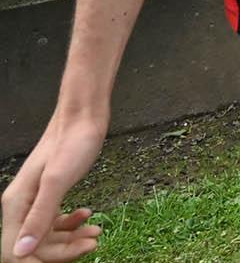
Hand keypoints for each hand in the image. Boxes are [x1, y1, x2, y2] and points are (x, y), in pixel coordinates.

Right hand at [0, 113, 106, 262]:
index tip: (66, 259)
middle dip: (61, 251)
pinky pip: (55, 222)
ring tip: (96, 232)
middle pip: (33, 247)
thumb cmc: (72, 143)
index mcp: (15, 206)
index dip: (37, 261)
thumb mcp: (57, 181)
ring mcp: (35, 202)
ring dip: (71, 239)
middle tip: (92, 242)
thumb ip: (39, 216)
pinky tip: (89, 216)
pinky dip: (72, 225)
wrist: (85, 118)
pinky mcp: (51, 195)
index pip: (15, 251)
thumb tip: (21, 251)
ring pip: (47, 236)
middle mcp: (20, 207)